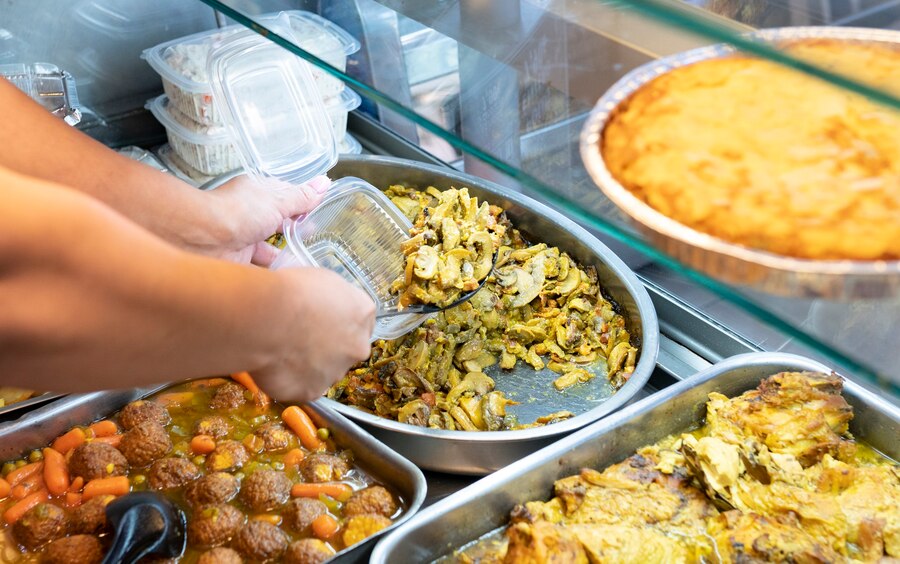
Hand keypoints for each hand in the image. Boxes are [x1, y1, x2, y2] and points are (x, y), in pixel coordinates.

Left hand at [204, 174, 330, 265]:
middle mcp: (248, 217)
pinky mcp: (236, 263)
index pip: (282, 197)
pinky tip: (288, 280)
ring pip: (267, 250)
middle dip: (293, 233)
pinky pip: (258, 271)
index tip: (317, 212)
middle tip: (314, 240)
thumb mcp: (278, 201)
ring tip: (306, 265)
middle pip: (275, 225)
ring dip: (283, 257)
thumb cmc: (237, 212)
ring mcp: (241, 240)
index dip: (300, 204)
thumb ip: (302, 197)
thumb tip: (325, 184)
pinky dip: (272, 276)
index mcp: (256, 195)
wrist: (203, 239)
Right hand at [254, 268, 375, 401]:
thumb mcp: (323, 280)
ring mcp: (337, 372)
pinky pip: (303, 386)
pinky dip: (291, 379)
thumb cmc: (292, 290)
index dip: (339, 322)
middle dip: (328, 346)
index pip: (360, 322)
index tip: (321, 321)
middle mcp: (358, 346)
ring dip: (309, 364)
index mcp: (363, 314)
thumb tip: (326, 310)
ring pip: (325, 370)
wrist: (267, 318)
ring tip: (282, 350)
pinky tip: (276, 365)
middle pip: (347, 349)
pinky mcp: (313, 391)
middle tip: (300, 337)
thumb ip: (334, 301)